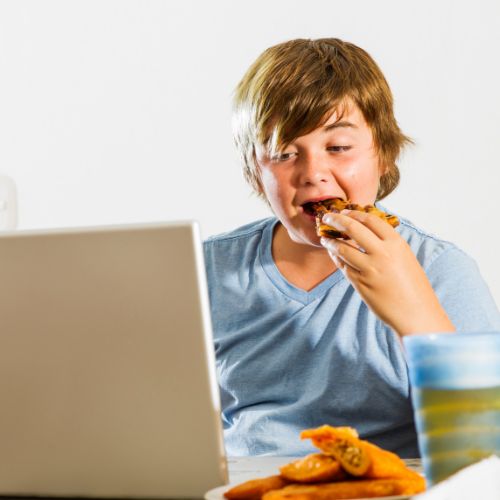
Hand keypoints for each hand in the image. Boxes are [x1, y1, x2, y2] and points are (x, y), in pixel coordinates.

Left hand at [320, 210, 454, 336]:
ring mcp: (369, 269)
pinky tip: (333, 255)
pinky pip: (343, 266)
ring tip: (325, 238)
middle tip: (327, 218)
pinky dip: (336, 258)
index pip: (370, 220)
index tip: (345, 212)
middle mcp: (382, 253)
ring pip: (342, 248)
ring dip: (330, 241)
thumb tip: (368, 232)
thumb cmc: (414, 288)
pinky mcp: (360, 283)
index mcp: (396, 244)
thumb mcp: (406, 259)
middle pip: (352, 228)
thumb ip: (388, 245)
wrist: (417, 314)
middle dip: (336, 220)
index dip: (354, 214)